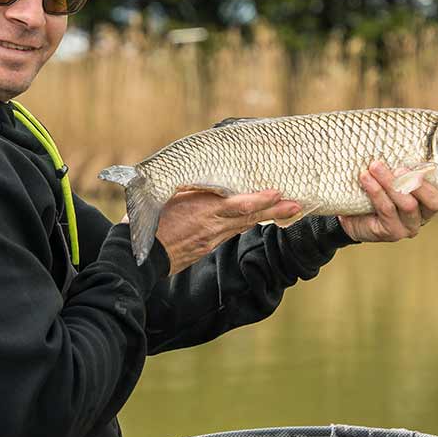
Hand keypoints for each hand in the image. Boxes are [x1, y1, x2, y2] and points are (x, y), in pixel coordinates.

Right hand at [148, 189, 301, 274]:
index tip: (276, 192)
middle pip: (249, 217)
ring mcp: (210, 239)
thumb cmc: (149, 222)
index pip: (237, 205)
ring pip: (243, 225)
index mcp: (201, 211)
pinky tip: (256, 220)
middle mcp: (211, 226)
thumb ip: (189, 188)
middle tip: (298, 203)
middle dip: (275, 210)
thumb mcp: (167, 197)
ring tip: (289, 209)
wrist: (140, 258)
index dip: (259, 199)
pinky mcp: (205, 247)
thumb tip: (204, 178)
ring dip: (267, 217)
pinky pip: (230, 233)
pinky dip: (246, 224)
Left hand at [338, 161, 437, 243]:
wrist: (348, 211)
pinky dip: (376, 191)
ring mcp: (410, 225)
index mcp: (431, 197)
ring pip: (408, 204)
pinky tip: (365, 178)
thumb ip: (404, 158)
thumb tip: (405, 126)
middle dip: (418, 182)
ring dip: (391, 183)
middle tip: (401, 167)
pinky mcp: (392, 232)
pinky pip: (386, 210)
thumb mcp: (391, 169)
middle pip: (435, 202)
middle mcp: (425, 213)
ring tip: (375, 166)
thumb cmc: (375, 184)